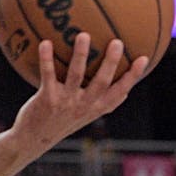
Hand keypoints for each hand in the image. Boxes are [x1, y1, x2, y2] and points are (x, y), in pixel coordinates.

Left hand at [11, 34, 147, 154]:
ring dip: (81, 55)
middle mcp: (83, 105)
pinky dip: (46, 58)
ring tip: (83, 35)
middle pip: (101, 82)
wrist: (32, 140)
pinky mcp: (46, 99)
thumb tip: (126, 91)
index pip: (119, 91)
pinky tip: (45, 42)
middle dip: (110, 62)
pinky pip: (48, 75)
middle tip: (117, 41)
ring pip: (76, 75)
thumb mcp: (85, 116)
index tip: (143, 58)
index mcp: (96, 108)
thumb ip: (103, 103)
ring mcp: (65, 102)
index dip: (132, 76)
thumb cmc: (61, 123)